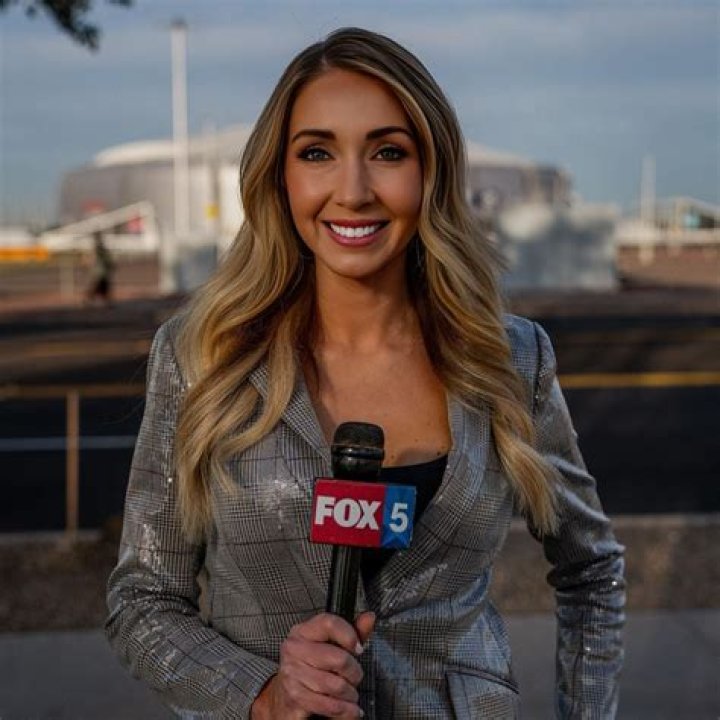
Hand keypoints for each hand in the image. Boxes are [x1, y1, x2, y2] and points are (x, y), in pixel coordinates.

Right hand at [251, 611, 374, 718]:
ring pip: (336, 685)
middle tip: (355, 677)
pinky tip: (350, 709)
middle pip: (338, 658)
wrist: (284, 697)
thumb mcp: (331, 646)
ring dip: (350, 694)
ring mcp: (292, 673)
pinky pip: (329, 705)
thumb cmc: (311, 667)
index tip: (359, 648)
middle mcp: (294, 649)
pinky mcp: (295, 697)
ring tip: (351, 694)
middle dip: (354, 673)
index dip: (350, 636)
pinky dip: (345, 710)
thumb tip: (369, 618)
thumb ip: (352, 632)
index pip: (329, 623)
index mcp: (303, 631)